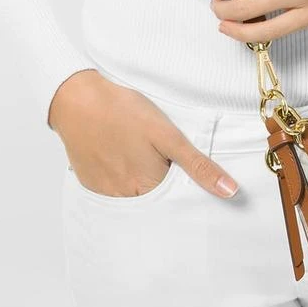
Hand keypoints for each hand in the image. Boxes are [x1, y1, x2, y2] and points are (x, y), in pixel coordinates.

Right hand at [48, 71, 238, 198]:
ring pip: (134, 200)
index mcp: (149, 188)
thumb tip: (230, 192)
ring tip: (143, 159)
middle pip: (156, 206)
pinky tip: (124, 160)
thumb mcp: (168, 135)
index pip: (178, 206)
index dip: (188, 194)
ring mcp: (105, 193)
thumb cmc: (124, 113)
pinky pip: (114, 193)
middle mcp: (126, 199)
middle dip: (166, 193)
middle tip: (162, 163)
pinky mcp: (91, 184)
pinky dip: (123, 183)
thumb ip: (198, 166)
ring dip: (144, 188)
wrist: (77, 100)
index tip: (190, 182)